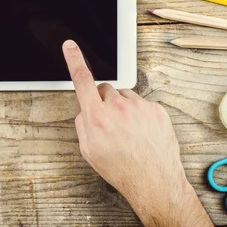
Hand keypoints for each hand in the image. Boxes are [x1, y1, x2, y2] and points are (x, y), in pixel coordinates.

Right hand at [62, 40, 211, 225]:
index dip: (74, 60)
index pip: (82, 80)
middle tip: (110, 123)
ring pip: (124, 97)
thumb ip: (83, 124)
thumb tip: (86, 110)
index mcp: (97, 117)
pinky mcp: (156, 109)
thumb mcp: (88, 150)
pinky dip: (140, 115)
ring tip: (129, 132)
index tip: (71, 46)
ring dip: (123, 109)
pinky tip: (141, 133)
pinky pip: (142, 105)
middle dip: (104, 102)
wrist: (153, 180)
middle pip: (105, 90)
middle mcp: (117, 107)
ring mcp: (139, 107)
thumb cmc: (120, 168)